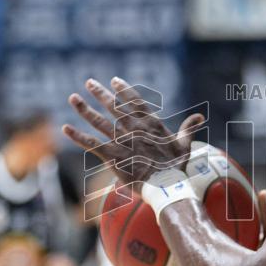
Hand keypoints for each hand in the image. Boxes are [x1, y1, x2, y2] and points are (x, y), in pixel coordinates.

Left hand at [63, 77, 204, 186]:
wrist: (167, 185)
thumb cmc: (177, 167)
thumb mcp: (185, 145)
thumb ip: (188, 129)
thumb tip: (200, 117)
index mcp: (150, 124)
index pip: (134, 101)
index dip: (123, 90)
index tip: (114, 80)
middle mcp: (133, 128)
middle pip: (113, 107)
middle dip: (99, 93)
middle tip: (89, 82)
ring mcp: (121, 141)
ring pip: (99, 121)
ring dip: (84, 109)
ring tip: (72, 98)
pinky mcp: (111, 155)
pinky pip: (90, 144)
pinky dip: (77, 136)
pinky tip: (65, 128)